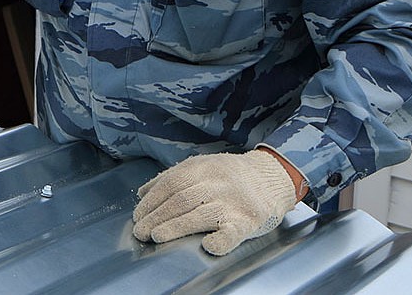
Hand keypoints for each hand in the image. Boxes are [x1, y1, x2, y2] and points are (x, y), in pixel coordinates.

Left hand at [132, 150, 297, 255]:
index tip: (138, 216)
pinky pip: (232, 233)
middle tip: (141, 231)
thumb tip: (142, 193)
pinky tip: (207, 246)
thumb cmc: (232, 176)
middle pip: (180, 200)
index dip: (151, 202)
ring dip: (175, 227)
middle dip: (156, 217)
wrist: (272, 178)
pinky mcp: (248, 221)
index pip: (170, 184)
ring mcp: (233, 202)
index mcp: (202, 168)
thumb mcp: (203, 167)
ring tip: (157, 236)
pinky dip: (219, 241)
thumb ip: (173, 177)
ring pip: (199, 215)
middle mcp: (217, 183)